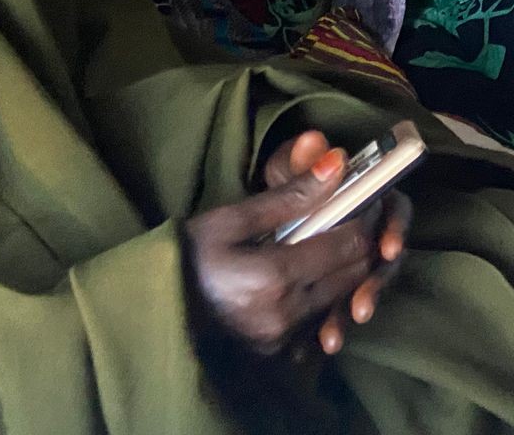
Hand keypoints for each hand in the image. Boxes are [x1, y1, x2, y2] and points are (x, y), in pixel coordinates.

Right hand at [185, 134, 410, 357]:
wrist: (152, 311)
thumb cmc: (186, 258)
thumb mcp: (230, 219)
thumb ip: (289, 195)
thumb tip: (336, 161)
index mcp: (274, 277)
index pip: (349, 244)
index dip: (361, 216)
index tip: (358, 197)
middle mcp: (285, 314)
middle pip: (353, 273)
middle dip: (360, 242)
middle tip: (347, 216)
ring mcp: (282, 339)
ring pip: (340, 297)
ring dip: (345, 270)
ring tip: (323, 243)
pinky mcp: (278, 352)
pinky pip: (319, 320)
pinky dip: (324, 297)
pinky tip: (304, 277)